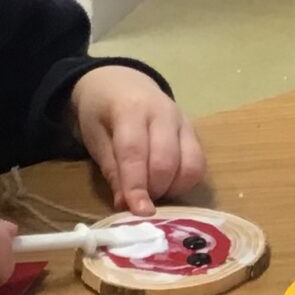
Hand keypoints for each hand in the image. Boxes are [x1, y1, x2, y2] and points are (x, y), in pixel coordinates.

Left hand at [71, 66, 205, 214]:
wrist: (120, 82)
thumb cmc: (102, 111)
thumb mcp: (95, 137)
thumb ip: (111, 170)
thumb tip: (126, 205)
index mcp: (131, 109)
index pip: (135, 152)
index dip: (136, 186)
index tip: (138, 211)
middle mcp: (163, 112)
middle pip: (167, 161)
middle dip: (154, 189)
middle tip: (139, 201)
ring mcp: (183, 121)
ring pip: (191, 164)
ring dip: (173, 188)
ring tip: (154, 192)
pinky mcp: (194, 131)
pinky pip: (199, 163)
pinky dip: (185, 181)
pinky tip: (168, 184)